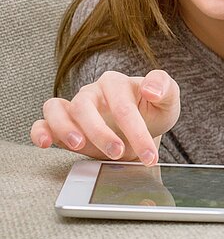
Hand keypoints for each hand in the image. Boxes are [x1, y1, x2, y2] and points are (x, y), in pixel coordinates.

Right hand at [29, 70, 179, 165]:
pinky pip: (43, 121)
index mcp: (117, 83)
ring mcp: (75, 107)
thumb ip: (165, 87)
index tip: (149, 155)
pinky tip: (46, 143)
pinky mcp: (63, 123)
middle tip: (118, 153)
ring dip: (65, 128)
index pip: (122, 105)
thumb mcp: (168, 100)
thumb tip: (150, 88)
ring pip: (57, 109)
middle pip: (85, 106)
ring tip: (79, 145)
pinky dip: (40, 131)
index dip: (136, 131)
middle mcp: (92, 92)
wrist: (144, 127)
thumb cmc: (154, 111)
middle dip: (101, 133)